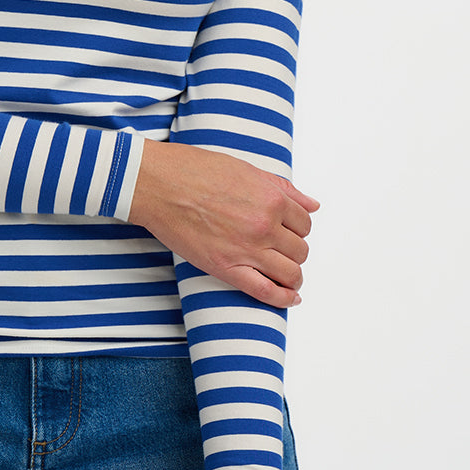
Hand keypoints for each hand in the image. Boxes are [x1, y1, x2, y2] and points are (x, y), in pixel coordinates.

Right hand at [128, 139, 318, 308]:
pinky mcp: (225, 268)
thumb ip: (282, 188)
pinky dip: (283, 299)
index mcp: (271, 198)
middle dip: (294, 251)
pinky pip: (265, 292)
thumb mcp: (246, 169)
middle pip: (300, 250)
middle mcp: (264, 225)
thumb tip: (312, 204)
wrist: (157, 184)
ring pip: (290, 273)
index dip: (298, 228)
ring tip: (286, 276)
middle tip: (281, 249)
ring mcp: (246, 249)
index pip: (304, 223)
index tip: (289, 231)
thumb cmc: (193, 170)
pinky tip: (290, 299)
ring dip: (293, 276)